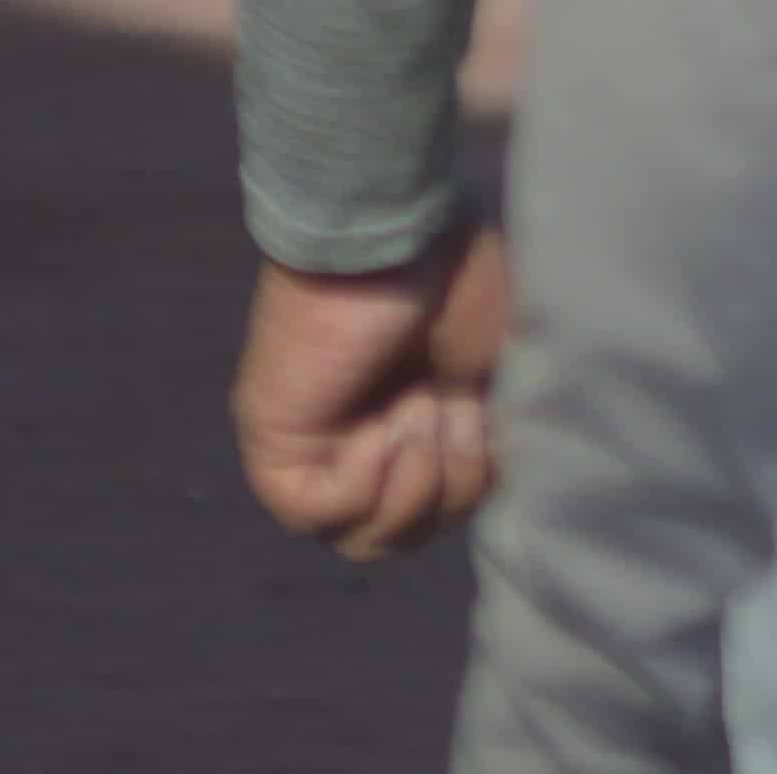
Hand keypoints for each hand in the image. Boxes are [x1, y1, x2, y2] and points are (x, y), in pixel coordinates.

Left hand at [230, 223, 513, 559]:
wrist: (400, 239)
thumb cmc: (458, 277)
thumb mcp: (500, 363)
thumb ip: (494, 431)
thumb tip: (490, 475)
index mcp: (424, 415)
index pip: (445, 503)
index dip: (478, 480)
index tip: (487, 419)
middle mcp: (369, 435)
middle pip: (406, 532)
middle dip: (450, 491)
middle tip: (451, 420)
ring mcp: (320, 444)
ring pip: (361, 537)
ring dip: (410, 491)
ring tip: (417, 420)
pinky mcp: (277, 446)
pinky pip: (315, 516)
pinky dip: (363, 486)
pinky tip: (381, 431)